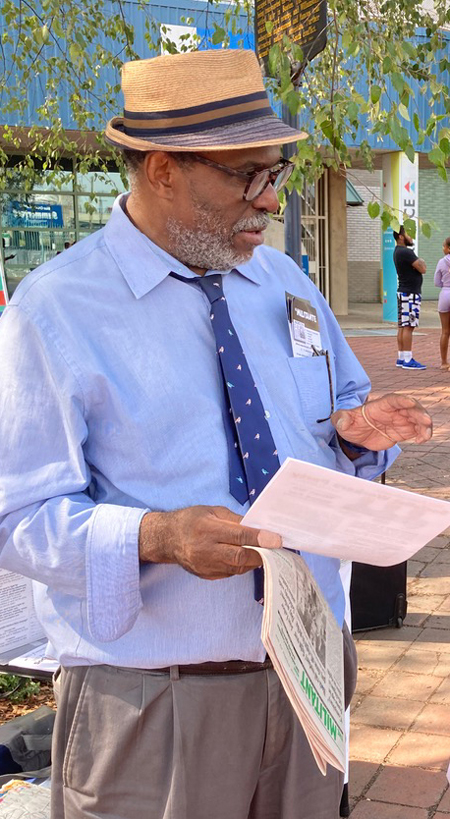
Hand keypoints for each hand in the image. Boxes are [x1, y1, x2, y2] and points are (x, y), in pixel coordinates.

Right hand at [139, 505, 281, 579]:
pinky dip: (241, 566)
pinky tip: (246, 558)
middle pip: (239, 557)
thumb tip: (259, 527)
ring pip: (237, 568)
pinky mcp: (207, 575)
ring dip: (253, 561)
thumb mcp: (213, 511)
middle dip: (261, 554)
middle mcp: (205, 550)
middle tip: (275, 550)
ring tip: (264, 552)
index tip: (277, 540)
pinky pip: (230, 573)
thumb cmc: (192, 520)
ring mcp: (205, 566)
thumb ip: (235, 520)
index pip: (237, 536)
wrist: (167, 539)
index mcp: (206, 529)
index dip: (259, 539)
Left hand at [331, 393, 432, 450]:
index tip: (410, 402)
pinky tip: (421, 440)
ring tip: (425, 435)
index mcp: (380, 405)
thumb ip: (340, 418)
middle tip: (426, 421)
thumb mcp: (341, 420)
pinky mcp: (404, 431)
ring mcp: (400, 420)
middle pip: (410, 408)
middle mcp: (393, 411)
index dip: (402, 400)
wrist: (357, 436)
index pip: (393, 400)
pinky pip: (417, 430)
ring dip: (424, 425)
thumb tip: (341, 420)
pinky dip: (423, 434)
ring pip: (417, 419)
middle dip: (419, 413)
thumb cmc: (351, 423)